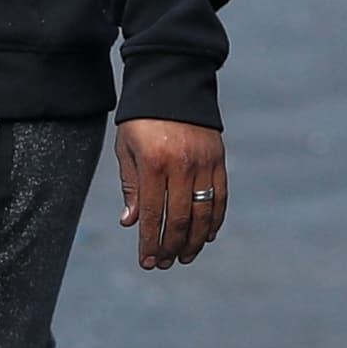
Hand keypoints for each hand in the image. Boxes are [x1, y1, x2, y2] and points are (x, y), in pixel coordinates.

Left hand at [113, 119, 228, 269]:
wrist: (172, 84)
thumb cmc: (141, 119)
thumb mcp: (126, 149)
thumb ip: (131, 186)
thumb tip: (131, 222)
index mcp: (154, 163)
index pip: (153, 214)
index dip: (150, 242)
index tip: (146, 262)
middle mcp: (181, 165)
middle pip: (180, 219)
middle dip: (171, 247)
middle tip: (164, 264)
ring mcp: (204, 163)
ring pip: (203, 213)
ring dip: (195, 241)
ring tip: (185, 257)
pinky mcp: (218, 159)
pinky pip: (220, 197)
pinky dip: (215, 220)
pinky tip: (207, 236)